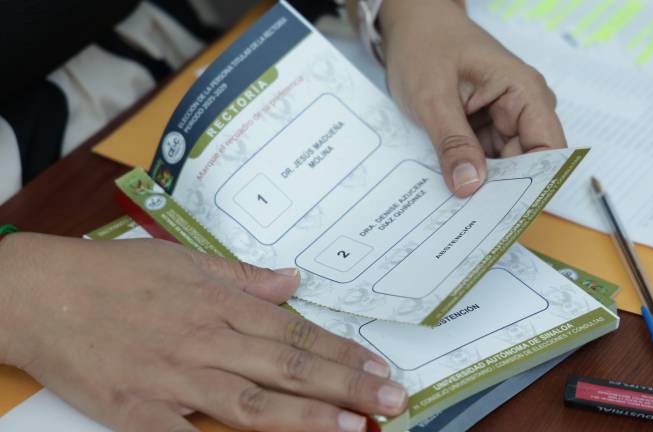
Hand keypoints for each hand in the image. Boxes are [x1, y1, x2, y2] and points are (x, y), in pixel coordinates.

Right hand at [0, 233, 405, 431]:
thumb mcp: (185, 261)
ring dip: (306, 418)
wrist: (42, 294)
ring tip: (351, 428)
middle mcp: (206, 341)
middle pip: (287, 368)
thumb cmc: (116, 273)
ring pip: (252, 403)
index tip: (378, 367)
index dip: (342, 352)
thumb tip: (293, 281)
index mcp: (220, 305)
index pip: (295, 333)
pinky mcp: (137, 411)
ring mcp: (173, 378)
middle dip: (346, 386)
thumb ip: (244, 277)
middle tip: (392, 400)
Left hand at [379, 0, 566, 196]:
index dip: (535, 185)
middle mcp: (522, 107)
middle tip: (474, 222)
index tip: (509, 215)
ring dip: (483, 185)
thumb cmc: (424, 45)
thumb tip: (470, 186)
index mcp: (524, 92)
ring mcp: (503, 119)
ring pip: (504, 167)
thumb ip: (452, 142)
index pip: (549, 149)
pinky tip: (453, 189)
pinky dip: (469, 173)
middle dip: (503, 191)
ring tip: (459, 210)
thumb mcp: (432, 97)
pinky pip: (484, 159)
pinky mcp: (484, 127)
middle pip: (526, 164)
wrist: (411, 23)